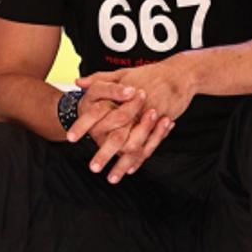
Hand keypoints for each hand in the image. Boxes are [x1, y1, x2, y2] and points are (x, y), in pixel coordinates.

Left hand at [71, 55, 194, 182]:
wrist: (180, 75)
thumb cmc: (150, 74)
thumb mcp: (123, 74)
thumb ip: (99, 79)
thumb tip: (77, 83)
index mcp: (121, 96)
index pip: (97, 112)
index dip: (83, 125)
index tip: (70, 138)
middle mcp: (134, 109)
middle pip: (116, 135)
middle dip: (104, 153)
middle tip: (93, 167)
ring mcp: (149, 119)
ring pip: (134, 146)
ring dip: (122, 163)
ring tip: (111, 178)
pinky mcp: (161, 125)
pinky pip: (149, 146)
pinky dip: (139, 160)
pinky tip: (129, 170)